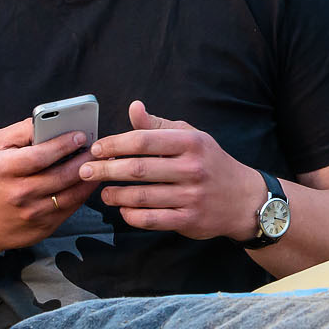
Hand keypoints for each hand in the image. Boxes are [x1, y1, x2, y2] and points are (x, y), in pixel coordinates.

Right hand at [0, 117, 92, 253]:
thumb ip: (22, 131)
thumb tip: (49, 120)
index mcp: (4, 169)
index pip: (40, 155)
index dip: (63, 144)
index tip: (80, 135)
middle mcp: (19, 193)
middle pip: (61, 175)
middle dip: (84, 159)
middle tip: (98, 148)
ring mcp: (32, 213)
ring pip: (71, 193)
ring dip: (89, 176)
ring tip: (99, 162)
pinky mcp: (43, 228)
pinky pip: (70, 208)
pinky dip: (83, 193)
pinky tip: (89, 180)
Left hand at [81, 102, 266, 239]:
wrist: (243, 199)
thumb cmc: (210, 162)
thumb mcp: (190, 136)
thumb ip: (158, 125)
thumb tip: (133, 107)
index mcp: (190, 143)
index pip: (143, 140)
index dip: (114, 144)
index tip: (96, 149)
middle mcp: (192, 169)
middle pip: (138, 169)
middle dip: (105, 170)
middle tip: (85, 171)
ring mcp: (191, 197)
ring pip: (141, 197)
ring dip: (115, 195)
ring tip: (102, 193)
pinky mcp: (189, 220)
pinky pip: (151, 219)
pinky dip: (131, 215)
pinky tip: (122, 209)